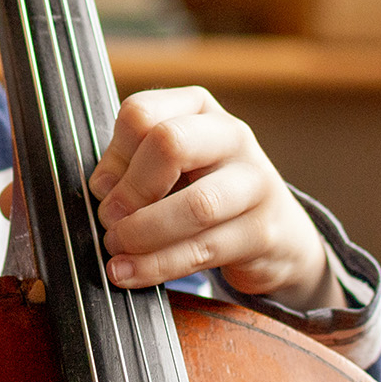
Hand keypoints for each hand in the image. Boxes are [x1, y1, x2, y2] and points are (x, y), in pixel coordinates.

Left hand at [86, 87, 331, 308]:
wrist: (278, 233)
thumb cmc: (205, 191)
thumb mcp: (170, 166)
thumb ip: (131, 168)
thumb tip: (103, 190)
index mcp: (198, 109)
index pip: (141, 114)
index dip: (113, 156)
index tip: (102, 189)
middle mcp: (231, 135)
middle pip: (171, 143)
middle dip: (130, 188)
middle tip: (109, 219)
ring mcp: (254, 182)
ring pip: (195, 204)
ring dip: (143, 233)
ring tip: (116, 249)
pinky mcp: (261, 232)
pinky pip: (203, 249)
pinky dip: (158, 265)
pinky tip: (133, 273)